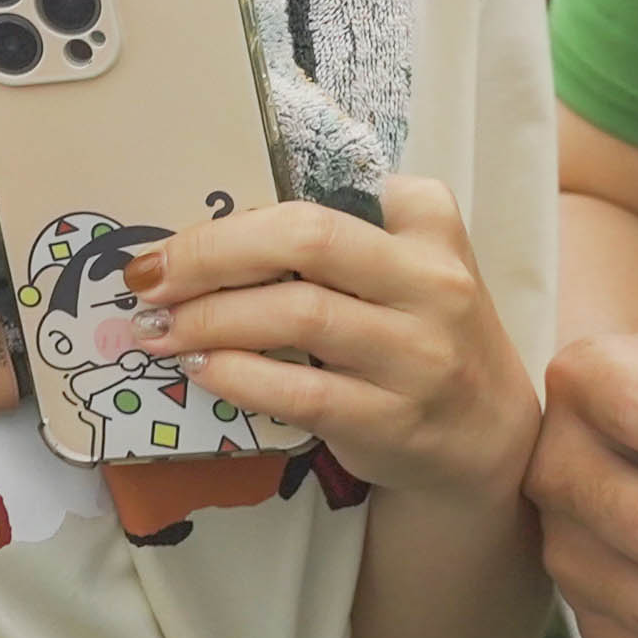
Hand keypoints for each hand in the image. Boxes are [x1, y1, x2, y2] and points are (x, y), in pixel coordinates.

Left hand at [129, 180, 535, 503]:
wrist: (490, 441)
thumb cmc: (423, 336)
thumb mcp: (410, 266)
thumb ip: (345, 235)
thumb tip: (216, 232)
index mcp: (428, 227)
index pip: (329, 196)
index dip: (243, 213)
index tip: (183, 231)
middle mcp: (433, 284)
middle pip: (307, 239)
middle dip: (211, 253)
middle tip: (148, 276)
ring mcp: (418, 355)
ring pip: (298, 315)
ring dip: (210, 319)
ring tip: (159, 329)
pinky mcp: (393, 419)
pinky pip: (300, 390)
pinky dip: (238, 376)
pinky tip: (202, 369)